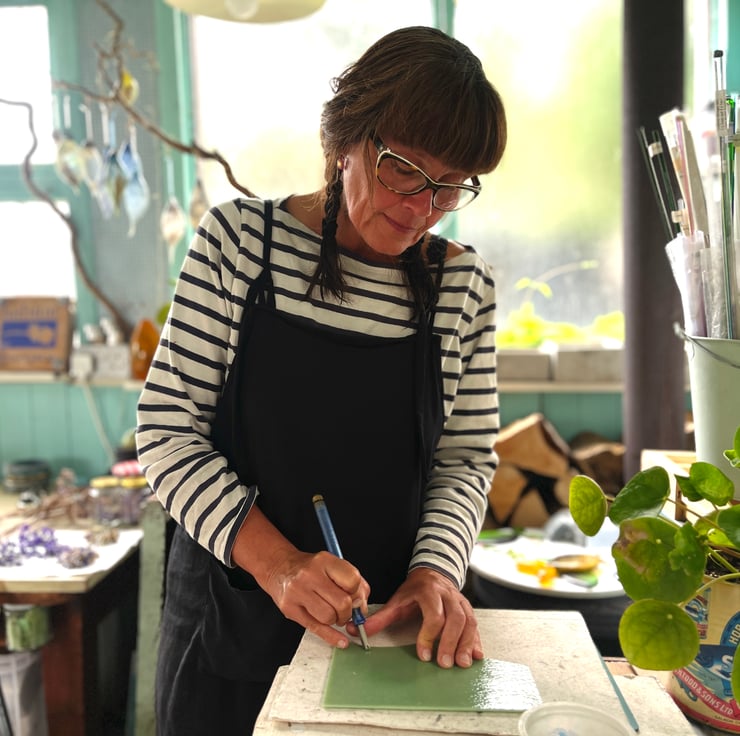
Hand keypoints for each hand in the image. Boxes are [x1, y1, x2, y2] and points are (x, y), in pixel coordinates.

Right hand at [230, 506, 369, 648]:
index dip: (357, 592)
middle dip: (348, 612)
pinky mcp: (290, 609)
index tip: (355, 597)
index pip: (352, 579)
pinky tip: (340, 641)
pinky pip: (315, 628)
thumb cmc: (310, 568)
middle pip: (342, 602)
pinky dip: (331, 637)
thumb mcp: (332, 565)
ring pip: (329, 617)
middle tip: (345, 611)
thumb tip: (362, 606)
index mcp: (325, 561)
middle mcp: (310, 575)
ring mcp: (298, 592)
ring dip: (336, 621)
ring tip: (332, 614)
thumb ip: (352, 582)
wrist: (279, 568)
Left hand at [352, 567, 482, 668]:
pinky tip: (476, 655)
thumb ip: (380, 617)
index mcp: (429, 591)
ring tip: (462, 664)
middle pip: (455, 618)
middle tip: (444, 664)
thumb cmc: (414, 591)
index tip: (423, 654)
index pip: (433, 614)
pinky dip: (476, 640)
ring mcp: (460, 601)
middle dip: (450, 642)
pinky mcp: (468, 609)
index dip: (429, 634)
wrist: (432, 573)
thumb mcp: (396, 601)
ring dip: (466, 643)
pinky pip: (475, 624)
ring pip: (468, 621)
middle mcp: (448, 595)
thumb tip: (355, 630)